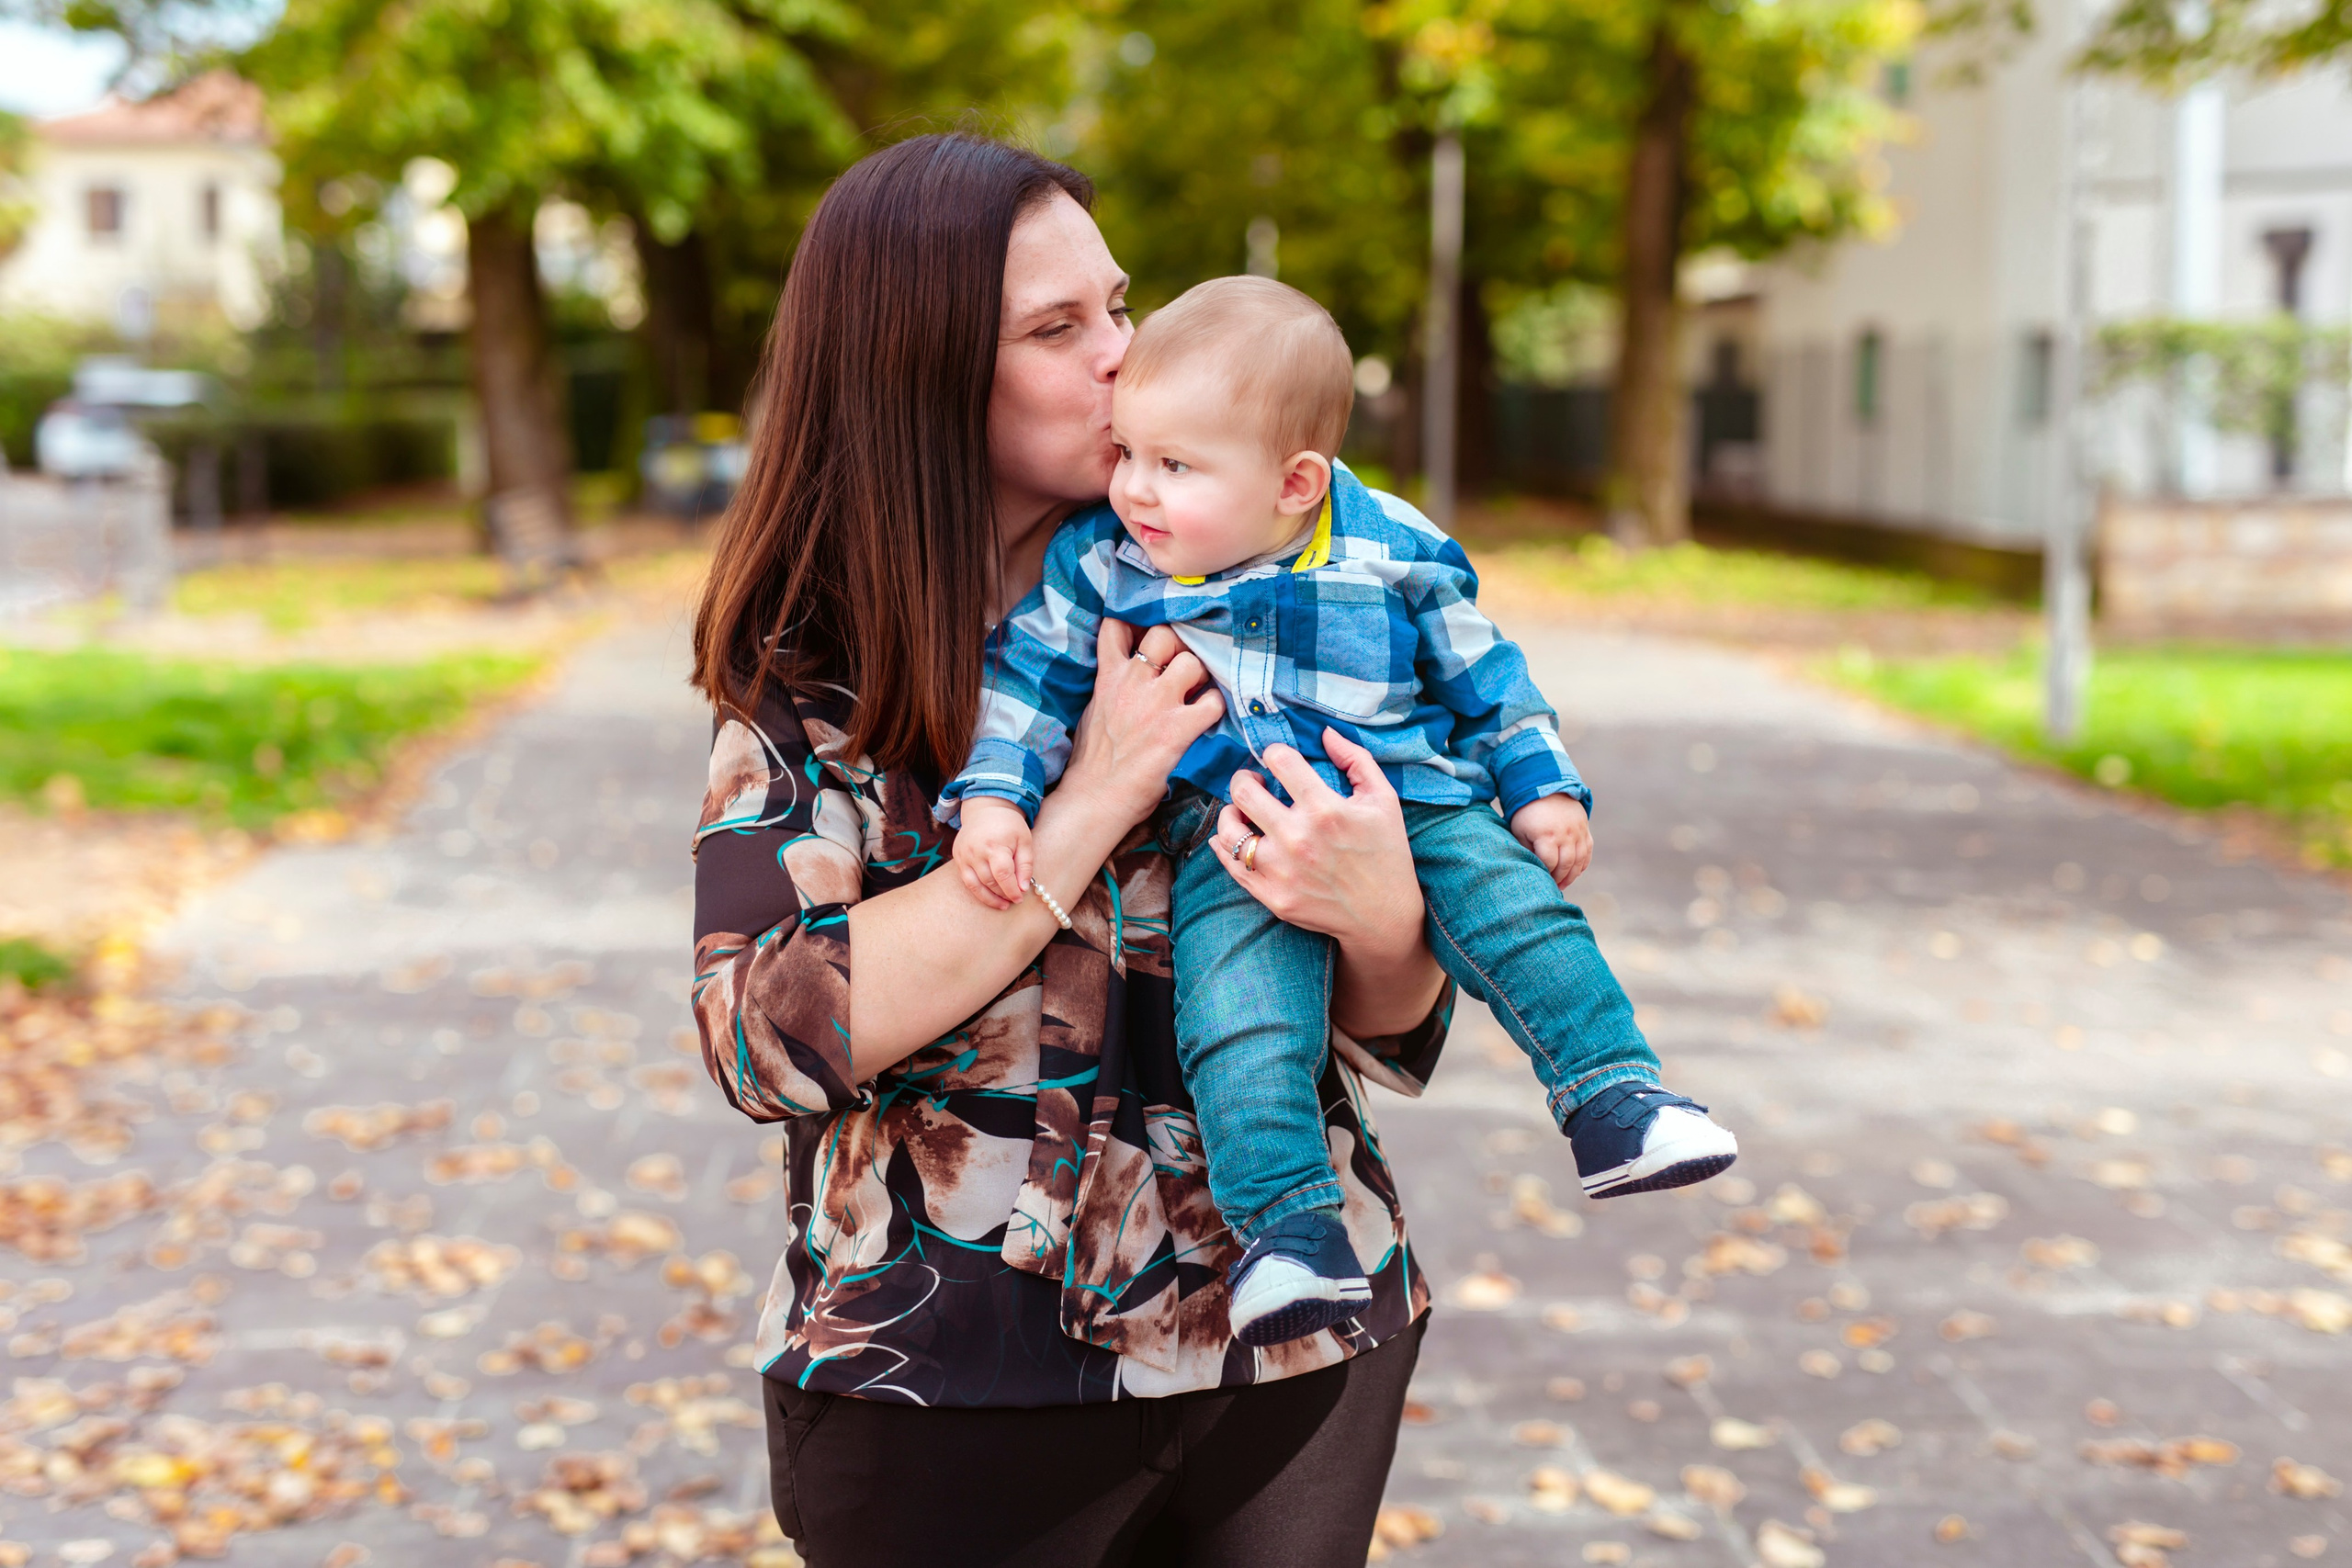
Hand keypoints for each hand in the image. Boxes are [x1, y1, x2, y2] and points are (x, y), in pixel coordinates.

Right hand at [953, 797, 1034, 909]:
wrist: (985, 810)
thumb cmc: (1009, 826)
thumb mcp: (1024, 841)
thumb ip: (1025, 865)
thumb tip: (1022, 889)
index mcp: (995, 844)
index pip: (1003, 874)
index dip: (1011, 890)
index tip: (1019, 899)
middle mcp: (976, 850)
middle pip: (989, 881)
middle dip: (1003, 894)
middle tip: (1014, 900)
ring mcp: (964, 855)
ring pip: (975, 885)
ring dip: (990, 898)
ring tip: (1003, 904)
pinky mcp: (958, 858)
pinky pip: (967, 881)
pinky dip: (978, 892)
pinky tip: (990, 896)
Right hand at [1060, 619, 1224, 826]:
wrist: (1094, 797)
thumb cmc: (1092, 762)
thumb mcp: (1094, 709)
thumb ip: (1113, 685)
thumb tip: (1129, 675)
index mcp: (1109, 676)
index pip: (1117, 625)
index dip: (1139, 624)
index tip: (1150, 636)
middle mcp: (1133, 681)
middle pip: (1165, 634)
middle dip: (1179, 647)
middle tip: (1183, 668)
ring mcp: (1156, 703)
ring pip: (1193, 662)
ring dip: (1201, 675)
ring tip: (1198, 693)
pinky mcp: (1177, 729)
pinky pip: (1213, 701)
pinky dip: (1216, 707)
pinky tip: (1207, 718)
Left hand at [1213, 729, 1423, 961]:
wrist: (1384, 917)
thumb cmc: (1386, 853)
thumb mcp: (1384, 800)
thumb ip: (1356, 760)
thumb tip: (1325, 732)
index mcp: (1326, 809)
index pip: (1279, 760)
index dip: (1275, 753)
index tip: (1279, 761)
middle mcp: (1299, 839)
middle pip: (1244, 791)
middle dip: (1245, 777)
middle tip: (1255, 781)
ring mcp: (1282, 871)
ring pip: (1229, 830)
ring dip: (1232, 812)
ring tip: (1244, 811)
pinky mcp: (1273, 897)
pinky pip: (1232, 865)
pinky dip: (1225, 846)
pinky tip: (1236, 836)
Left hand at [1509, 794, 1591, 890]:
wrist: (1546, 788)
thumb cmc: (1527, 813)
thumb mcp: (1519, 830)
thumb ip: (1526, 850)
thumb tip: (1532, 869)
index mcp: (1547, 835)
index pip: (1549, 863)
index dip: (1546, 874)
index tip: (1541, 880)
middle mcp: (1566, 834)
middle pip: (1566, 865)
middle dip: (1559, 878)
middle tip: (1552, 887)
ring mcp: (1578, 832)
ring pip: (1579, 860)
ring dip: (1572, 875)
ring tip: (1563, 884)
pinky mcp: (1585, 829)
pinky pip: (1587, 851)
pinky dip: (1582, 864)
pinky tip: (1574, 872)